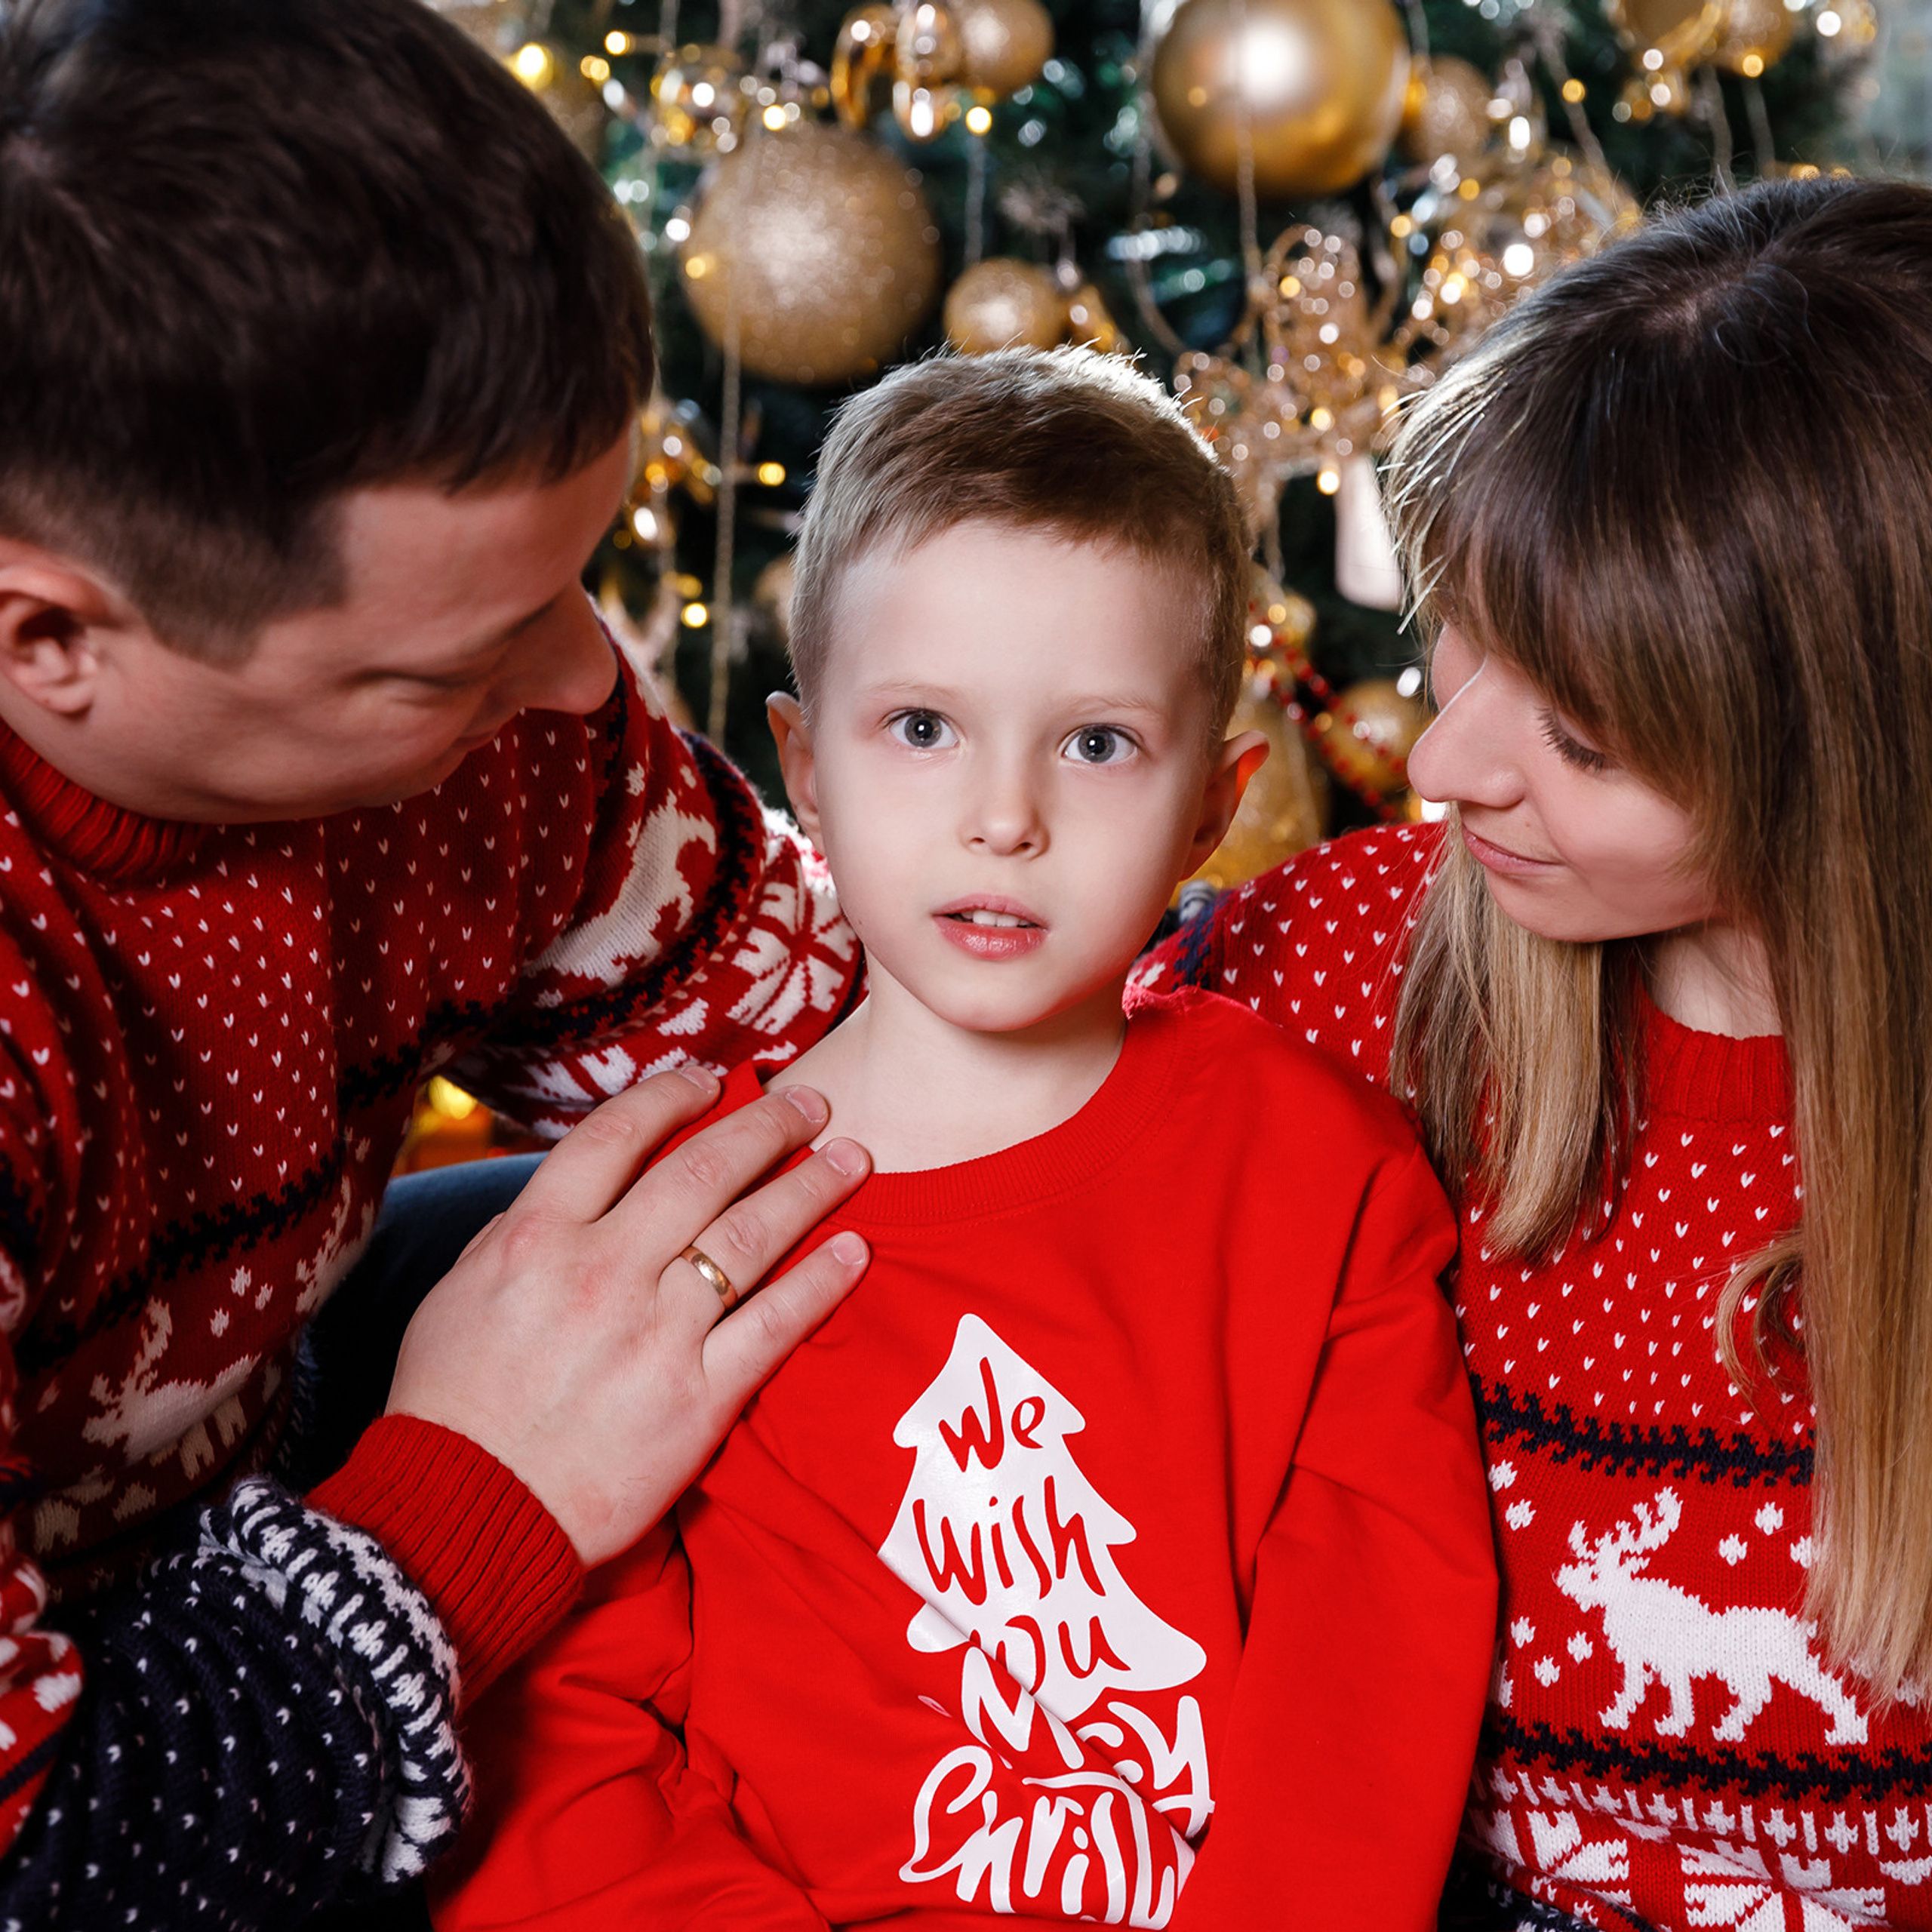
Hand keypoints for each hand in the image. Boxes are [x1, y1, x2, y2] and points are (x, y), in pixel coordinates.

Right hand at [386, 1067, 870, 1565]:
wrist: (464, 1515)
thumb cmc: (451, 1406)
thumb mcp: (460, 1293)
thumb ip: (523, 1231)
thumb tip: (578, 1185)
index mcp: (536, 1237)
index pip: (618, 1136)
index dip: (673, 1097)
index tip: (713, 1082)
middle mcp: (602, 1271)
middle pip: (704, 1171)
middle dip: (768, 1126)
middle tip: (812, 1102)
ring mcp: (655, 1333)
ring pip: (752, 1234)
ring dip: (812, 1186)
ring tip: (853, 1158)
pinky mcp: (698, 1398)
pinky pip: (776, 1323)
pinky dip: (822, 1281)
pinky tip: (854, 1250)